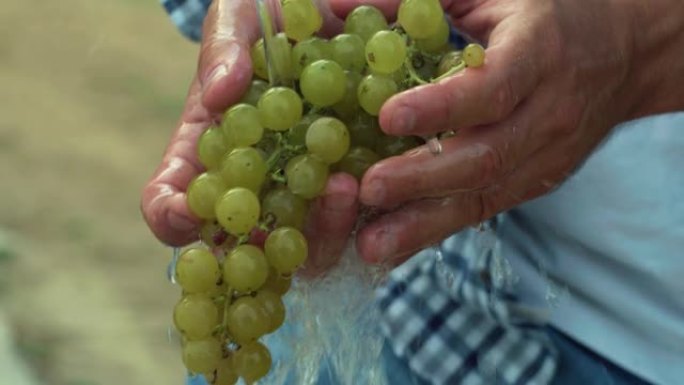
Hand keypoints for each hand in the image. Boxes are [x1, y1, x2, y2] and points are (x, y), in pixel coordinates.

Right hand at [141, 0, 356, 273]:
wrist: (331, 9)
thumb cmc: (269, 13)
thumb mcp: (239, 15)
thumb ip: (224, 47)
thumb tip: (220, 94)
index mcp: (213, 148)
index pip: (173, 200)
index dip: (171, 217)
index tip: (185, 216)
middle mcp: (261, 179)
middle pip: (250, 240)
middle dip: (262, 245)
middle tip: (278, 224)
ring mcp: (313, 184)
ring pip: (313, 241)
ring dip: (326, 229)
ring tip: (344, 187)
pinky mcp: (365, 175)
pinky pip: (371, 212)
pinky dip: (378, 209)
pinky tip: (390, 179)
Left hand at [330, 0, 683, 263]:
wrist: (622, 53)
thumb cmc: (543, 15)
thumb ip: (417, 2)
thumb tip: (337, 3)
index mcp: (538, 55)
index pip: (493, 89)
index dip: (443, 107)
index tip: (388, 117)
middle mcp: (547, 114)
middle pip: (486, 157)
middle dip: (423, 178)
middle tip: (368, 189)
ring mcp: (545, 156)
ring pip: (484, 197)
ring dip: (424, 224)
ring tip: (371, 245)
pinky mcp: (535, 182)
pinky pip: (484, 211)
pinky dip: (437, 230)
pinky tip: (396, 248)